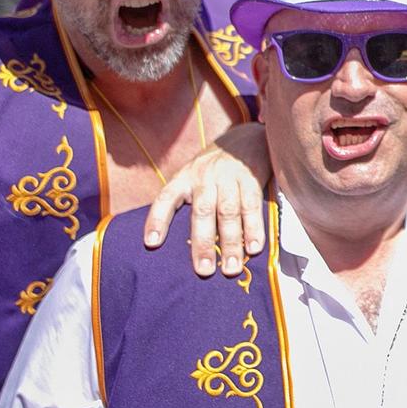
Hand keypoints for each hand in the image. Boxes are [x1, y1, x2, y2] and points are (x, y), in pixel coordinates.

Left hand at [143, 122, 270, 277]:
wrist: (247, 136)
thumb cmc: (215, 166)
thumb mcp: (194, 174)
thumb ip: (187, 200)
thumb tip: (172, 241)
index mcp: (185, 177)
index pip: (166, 198)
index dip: (157, 220)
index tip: (151, 244)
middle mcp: (205, 176)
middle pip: (202, 212)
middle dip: (203, 243)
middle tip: (204, 271)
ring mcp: (229, 177)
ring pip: (229, 213)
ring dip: (232, 243)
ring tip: (231, 268)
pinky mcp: (251, 179)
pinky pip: (252, 206)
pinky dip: (254, 228)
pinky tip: (255, 248)